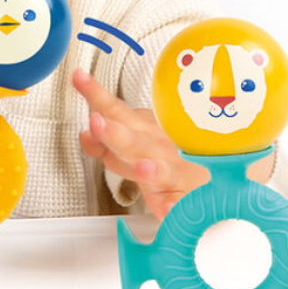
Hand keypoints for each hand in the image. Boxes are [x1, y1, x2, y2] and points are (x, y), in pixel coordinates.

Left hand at [72, 67, 206, 218]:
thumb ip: (104, 141)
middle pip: (134, 141)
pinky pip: (183, 205)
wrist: (208, 173)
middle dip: (115, 133)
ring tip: (142, 169)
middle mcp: (158, 147)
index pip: (115, 111)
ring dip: (153, 170)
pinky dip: (177, 207)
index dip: (96, 96)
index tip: (79, 78)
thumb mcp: (130, 145)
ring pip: (163, 172)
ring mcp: (176, 172)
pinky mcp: (187, 199)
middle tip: (97, 123)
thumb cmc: (162, 156)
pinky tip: (170, 209)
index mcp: (141, 130)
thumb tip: (85, 135)